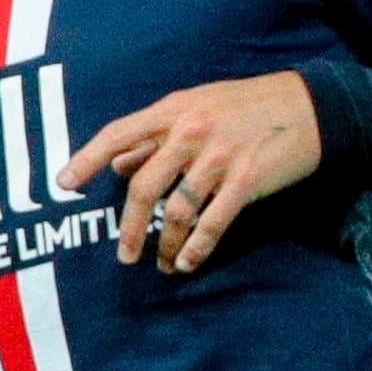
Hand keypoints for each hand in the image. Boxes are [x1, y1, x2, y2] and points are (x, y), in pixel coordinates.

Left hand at [56, 71, 321, 273]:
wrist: (308, 105)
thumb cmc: (244, 106)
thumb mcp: (194, 106)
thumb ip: (154, 136)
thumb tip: (116, 164)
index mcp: (172, 109)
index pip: (118, 133)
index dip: (87, 157)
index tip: (63, 183)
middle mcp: (190, 132)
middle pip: (144, 186)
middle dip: (128, 226)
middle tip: (123, 255)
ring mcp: (219, 157)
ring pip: (176, 211)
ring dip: (166, 245)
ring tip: (163, 265)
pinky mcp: (247, 180)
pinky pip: (213, 222)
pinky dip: (197, 248)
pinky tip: (188, 262)